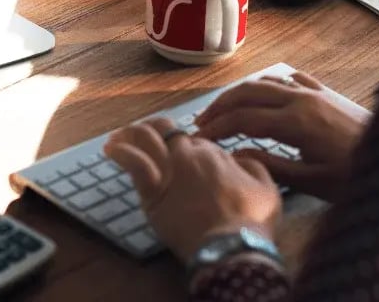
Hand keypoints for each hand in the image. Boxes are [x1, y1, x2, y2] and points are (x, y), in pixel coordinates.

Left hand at [104, 118, 281, 262]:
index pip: (192, 140)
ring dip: (130, 134)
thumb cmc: (251, 222)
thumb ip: (254, 165)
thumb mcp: (268, 188)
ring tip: (119, 137)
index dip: (185, 145)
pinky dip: (120, 151)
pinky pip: (133, 162)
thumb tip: (240, 157)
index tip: (179, 154)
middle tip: (144, 135)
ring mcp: (170, 170)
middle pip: (166, 132)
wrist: (231, 247)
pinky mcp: (153, 191)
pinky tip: (110, 149)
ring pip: (145, 139)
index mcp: (214, 153)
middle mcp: (189, 155)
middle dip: (155, 130)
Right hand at [195, 72, 367, 202]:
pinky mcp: (327, 94)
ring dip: (242, 93)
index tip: (199, 138)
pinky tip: (266, 91)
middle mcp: (301, 99)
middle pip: (249, 92)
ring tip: (224, 108)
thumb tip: (235, 155)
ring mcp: (315, 93)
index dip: (217, 127)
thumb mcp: (312, 181)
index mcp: (295, 121)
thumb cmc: (354, 175)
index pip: (243, 118)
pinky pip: (292, 79)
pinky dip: (271, 83)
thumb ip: (271, 166)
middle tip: (202, 121)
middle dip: (221, 105)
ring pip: (268, 82)